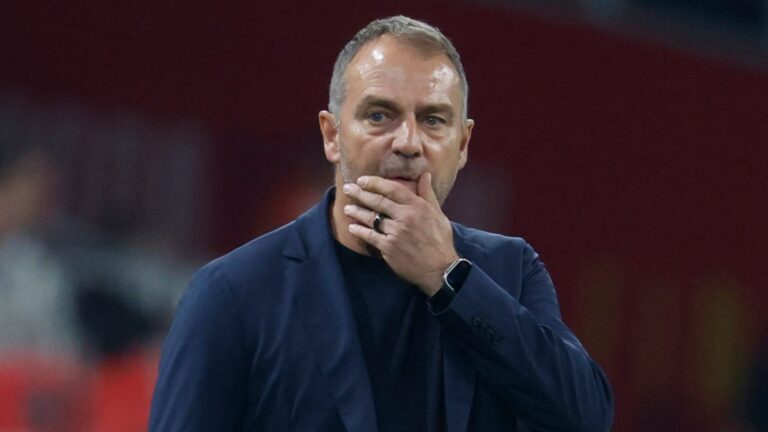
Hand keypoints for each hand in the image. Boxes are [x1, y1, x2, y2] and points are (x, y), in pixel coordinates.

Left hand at [342, 173, 458, 295]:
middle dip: (360, 193)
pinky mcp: (389, 247)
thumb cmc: (440, 241)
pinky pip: (370, 236)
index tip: (362, 180)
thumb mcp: (438, 214)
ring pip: (371, 218)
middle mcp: (405, 217)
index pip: (392, 189)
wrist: (440, 269)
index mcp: (417, 206)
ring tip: (347, 209)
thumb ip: (427, 194)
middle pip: (378, 201)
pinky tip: (352, 227)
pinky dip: (359, 231)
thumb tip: (424, 174)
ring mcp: (396, 232)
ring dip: (357, 212)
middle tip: (347, 188)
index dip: (375, 183)